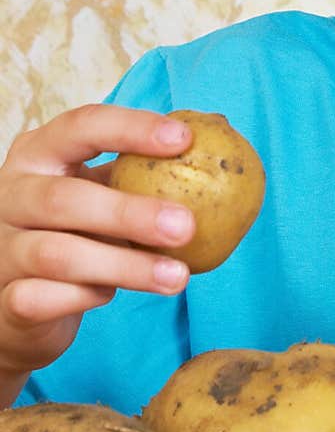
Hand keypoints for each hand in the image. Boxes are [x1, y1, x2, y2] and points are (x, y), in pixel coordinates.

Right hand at [0, 104, 195, 404]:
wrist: (18, 305)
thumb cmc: (74, 233)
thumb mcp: (100, 194)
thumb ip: (141, 175)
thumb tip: (217, 142)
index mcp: (39, 155)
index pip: (81, 126)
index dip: (131, 128)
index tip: (184, 139)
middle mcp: (11, 195)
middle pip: (65, 198)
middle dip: (130, 212)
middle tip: (186, 225)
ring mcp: (3, 248)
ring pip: (59, 254)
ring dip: (125, 265)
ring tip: (178, 276)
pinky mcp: (5, 300)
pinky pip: (44, 298)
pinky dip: (85, 298)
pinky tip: (113, 296)